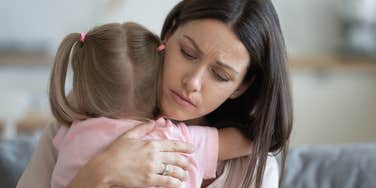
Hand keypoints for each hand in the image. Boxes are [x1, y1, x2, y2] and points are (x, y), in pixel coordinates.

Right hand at [67, 119, 193, 187]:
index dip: (185, 147)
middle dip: (186, 162)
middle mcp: (154, 156)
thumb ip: (144, 127)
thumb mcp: (129, 135)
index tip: (192, 149)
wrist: (106, 168)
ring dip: (182, 173)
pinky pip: (166, 181)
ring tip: (184, 175)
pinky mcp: (148, 180)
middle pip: (177, 158)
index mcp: (151, 144)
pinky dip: (174, 182)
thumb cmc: (116, 151)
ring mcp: (152, 168)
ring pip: (174, 171)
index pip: (173, 145)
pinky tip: (177, 183)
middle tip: (189, 164)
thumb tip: (155, 121)